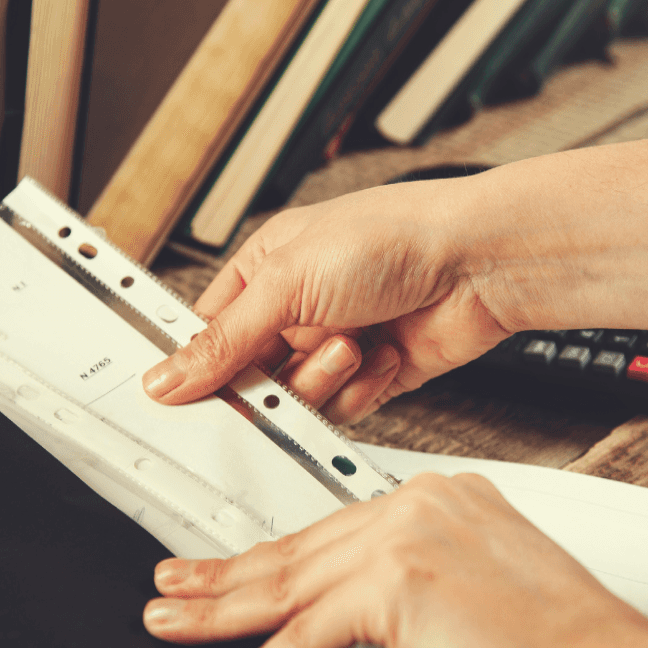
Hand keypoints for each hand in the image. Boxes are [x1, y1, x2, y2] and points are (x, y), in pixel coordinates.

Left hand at [141, 472, 647, 647]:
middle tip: (177, 585)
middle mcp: (423, 505)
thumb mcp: (482, 605)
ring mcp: (405, 539)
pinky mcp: (393, 587)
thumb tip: (375, 625)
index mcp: (447, 499)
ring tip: (173, 620)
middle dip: (228, 576)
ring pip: (288, 584)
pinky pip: (305, 635)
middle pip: (302, 550)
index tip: (240, 565)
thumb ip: (421, 597)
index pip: (338, 529)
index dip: (280, 555)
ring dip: (220, 611)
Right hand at [142, 178, 519, 422]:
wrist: (479, 262)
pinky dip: (362, 389)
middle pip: (251, 375)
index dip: (199, 364)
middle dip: (270, 378)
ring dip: (324, 379)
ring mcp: (336, 344)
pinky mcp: (373, 376)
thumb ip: (224, 339)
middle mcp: (298, 308)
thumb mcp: (288, 282)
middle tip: (278, 375)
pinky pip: (343, 410)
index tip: (186, 392)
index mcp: (266, 269)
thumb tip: (168, 375)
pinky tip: (383, 354)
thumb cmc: (394, 236)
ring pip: (297, 400)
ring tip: (351, 345)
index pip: (208, 330)